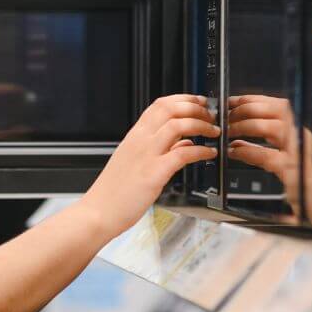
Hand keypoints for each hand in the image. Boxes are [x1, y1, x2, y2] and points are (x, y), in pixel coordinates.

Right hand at [81, 95, 218, 237]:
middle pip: (170, 108)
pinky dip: (201, 150)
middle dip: (195, 107)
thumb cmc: (115, 192)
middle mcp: (140, 140)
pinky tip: (209, 154)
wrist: (98, 212)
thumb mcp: (134, 162)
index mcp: (134, 136)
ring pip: (178, 125)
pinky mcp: (154, 173)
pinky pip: (183, 154)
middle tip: (211, 115)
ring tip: (213, 132)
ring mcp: (146, 155)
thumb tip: (182, 141)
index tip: (199, 102)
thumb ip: (159, 149)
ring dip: (201, 125)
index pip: (160, 105)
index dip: (183, 100)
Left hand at [224, 95, 311, 230]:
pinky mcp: (296, 174)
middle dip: (248, 109)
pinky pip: (268, 156)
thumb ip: (269, 149)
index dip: (254, 100)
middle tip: (227, 116)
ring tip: (229, 132)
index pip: (279, 106)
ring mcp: (302, 155)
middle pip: (277, 110)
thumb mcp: (292, 162)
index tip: (233, 101)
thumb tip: (239, 140)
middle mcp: (304, 140)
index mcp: (302, 136)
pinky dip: (248, 152)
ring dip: (247, 126)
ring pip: (273, 128)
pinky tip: (235, 153)